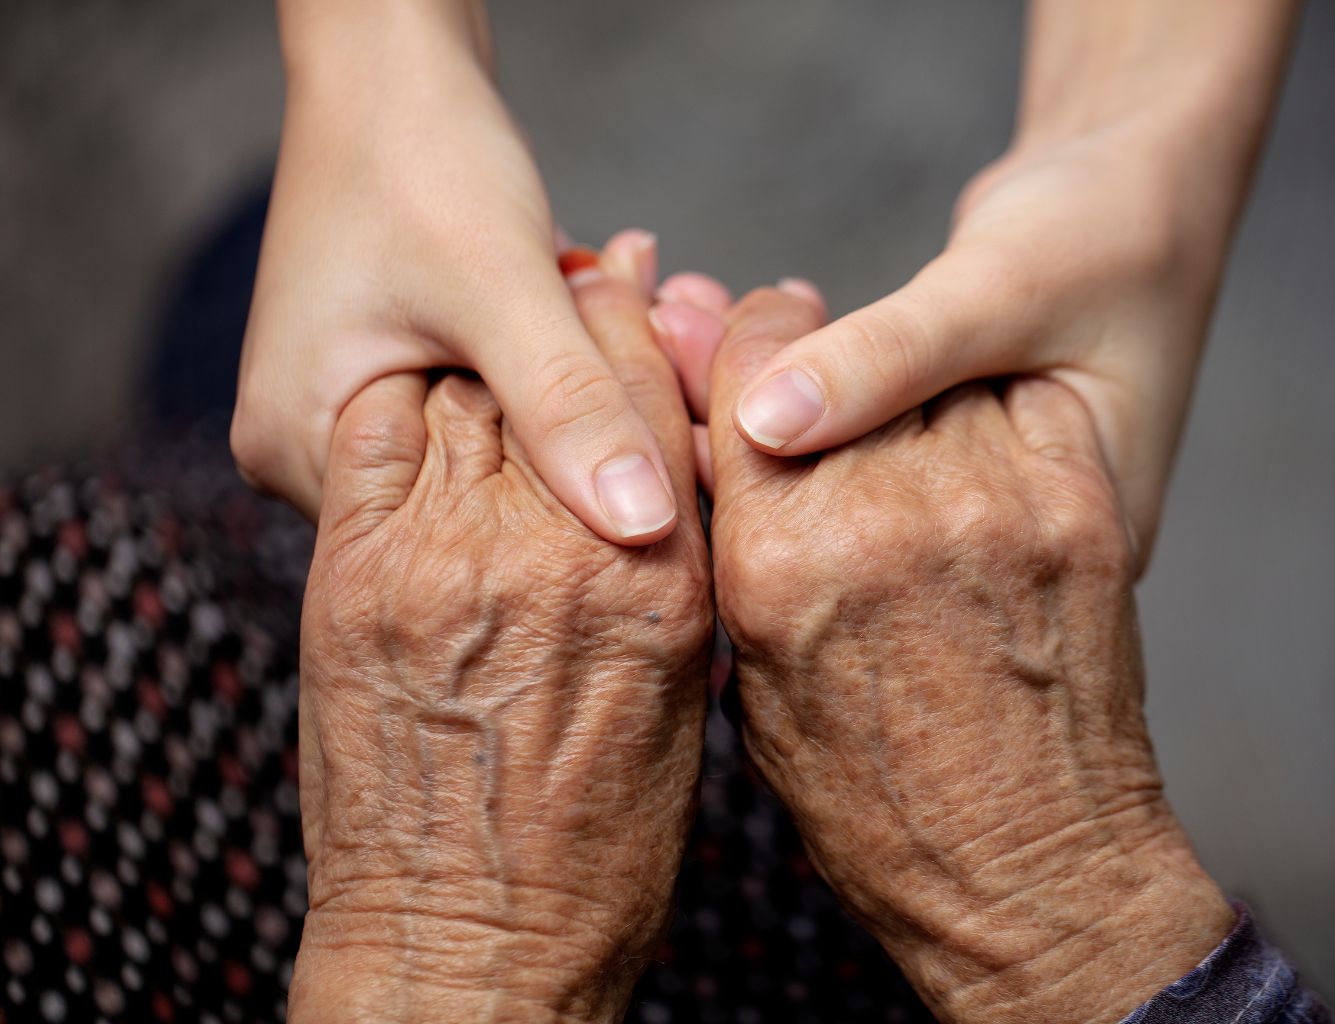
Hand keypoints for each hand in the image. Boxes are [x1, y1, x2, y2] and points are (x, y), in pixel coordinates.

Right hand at [235, 2, 677, 543]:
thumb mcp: (503, 287)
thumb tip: (645, 528)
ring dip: (571, 396)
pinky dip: (550, 366)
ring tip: (642, 332)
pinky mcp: (390, 374)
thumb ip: (568, 407)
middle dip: (574, 441)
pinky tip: (601, 315)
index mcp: (299, 450)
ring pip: (494, 447)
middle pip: (473, 497)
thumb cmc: (420, 153)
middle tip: (669, 386)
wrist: (390, 63)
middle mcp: (308, 450)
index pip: (450, 540)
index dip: (563, 511)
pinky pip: (489, 401)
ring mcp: (348, 411)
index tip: (658, 465)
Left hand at [288, 254, 711, 1022]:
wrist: (466, 947)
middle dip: (582, 318)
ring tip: (504, 326)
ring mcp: (446, 560)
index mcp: (659, 586)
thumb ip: (677, 585)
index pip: (659, 408)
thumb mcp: (684, 714)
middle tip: (592, 275)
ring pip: (472, 393)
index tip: (651, 296)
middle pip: (566, 379)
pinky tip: (424, 391)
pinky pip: (379, 435)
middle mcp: (557, 555)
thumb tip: (670, 501)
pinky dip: (403, 400)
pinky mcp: (355, 577)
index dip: (654, 335)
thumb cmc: (595, 859)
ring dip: (492, 349)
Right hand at [707, 286, 1231, 1023]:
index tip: (755, 336)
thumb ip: (736, 558)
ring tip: (905, 434)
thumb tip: (713, 459)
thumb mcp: (759, 693)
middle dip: (816, 357)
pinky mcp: (1079, 506)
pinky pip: (1021, 402)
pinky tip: (978, 453)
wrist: (1033, 872)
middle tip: (819, 367)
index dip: (746, 344)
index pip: (749, 380)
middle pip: (834, 359)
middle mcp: (885, 514)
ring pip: (934, 373)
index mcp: (782, 562)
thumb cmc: (881, 809)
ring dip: (912, 387)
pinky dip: (996, 410)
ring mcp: (994, 503)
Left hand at [724, 0, 1296, 568]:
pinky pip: (832, 445)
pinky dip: (769, 385)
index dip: (771, 471)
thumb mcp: (1007, 289)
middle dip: (732, 430)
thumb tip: (764, 418)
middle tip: (660, 327)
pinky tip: (704, 325)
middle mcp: (998, 551)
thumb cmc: (1110, 236)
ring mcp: (962, 517)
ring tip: (674, 311)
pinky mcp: (928, 472)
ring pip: (821, 485)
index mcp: (1056, 540)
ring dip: (737, 400)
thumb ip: (893, 357)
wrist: (1146, 198)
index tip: (690, 385)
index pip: (886, 540)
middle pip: (835, 523)